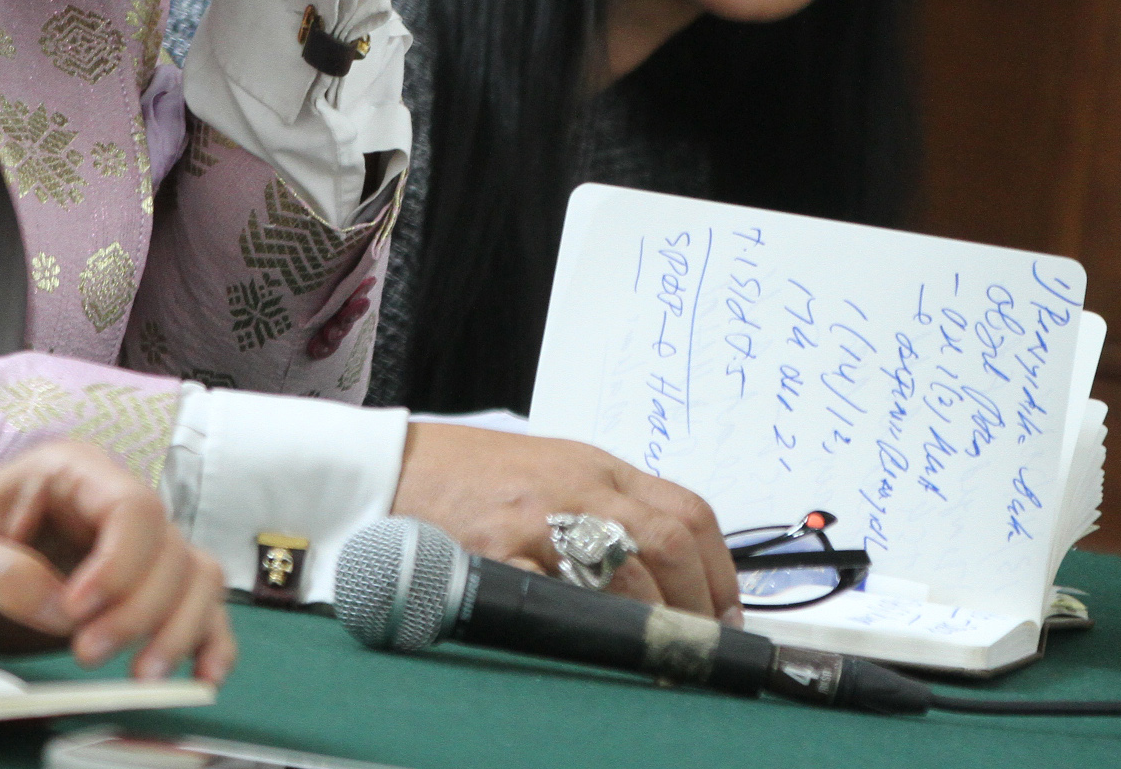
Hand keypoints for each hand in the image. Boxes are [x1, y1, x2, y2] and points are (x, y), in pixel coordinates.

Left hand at [0, 441, 235, 683]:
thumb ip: (1, 571)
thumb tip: (62, 610)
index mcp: (75, 472)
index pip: (133, 508)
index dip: (120, 564)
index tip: (76, 611)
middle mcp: (116, 502)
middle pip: (169, 549)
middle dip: (139, 609)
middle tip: (86, 654)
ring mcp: (135, 545)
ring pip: (194, 576)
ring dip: (179, 628)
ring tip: (141, 676)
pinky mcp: (140, 587)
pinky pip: (197, 604)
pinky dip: (208, 638)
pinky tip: (203, 673)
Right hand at [392, 424, 743, 626]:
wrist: (394, 464)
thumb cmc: (471, 473)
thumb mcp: (554, 470)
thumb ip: (608, 505)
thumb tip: (666, 565)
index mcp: (597, 468)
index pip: (688, 511)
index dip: (720, 570)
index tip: (726, 610)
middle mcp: (577, 488)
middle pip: (668, 542)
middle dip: (699, 602)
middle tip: (702, 642)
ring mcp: (538, 519)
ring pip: (625, 572)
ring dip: (655, 622)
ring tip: (661, 658)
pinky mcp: (499, 551)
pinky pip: (558, 595)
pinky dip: (588, 625)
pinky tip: (597, 645)